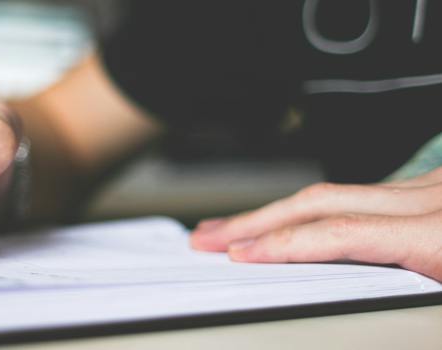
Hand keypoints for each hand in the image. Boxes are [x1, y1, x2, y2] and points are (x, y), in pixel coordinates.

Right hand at [191, 167, 441, 280]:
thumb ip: (416, 293)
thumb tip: (350, 298)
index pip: (340, 233)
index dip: (281, 244)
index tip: (237, 255)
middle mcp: (432, 200)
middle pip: (320, 201)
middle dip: (255, 220)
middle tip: (208, 236)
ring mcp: (431, 188)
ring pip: (334, 192)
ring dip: (277, 212)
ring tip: (235, 229)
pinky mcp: (432, 189)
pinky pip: (360, 193)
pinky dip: (315, 209)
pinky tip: (292, 219)